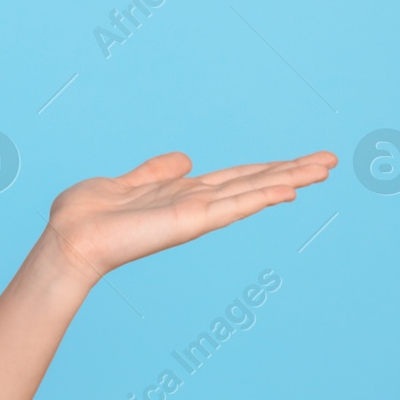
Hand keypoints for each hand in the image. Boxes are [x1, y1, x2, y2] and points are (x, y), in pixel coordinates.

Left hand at [41, 150, 335, 288]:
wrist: (69, 239)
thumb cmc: (87, 216)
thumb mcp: (125, 183)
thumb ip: (155, 172)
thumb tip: (185, 159)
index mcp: (184, 194)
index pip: (237, 178)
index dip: (268, 168)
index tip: (302, 161)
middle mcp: (196, 204)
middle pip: (253, 183)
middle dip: (292, 171)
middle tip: (330, 160)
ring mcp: (196, 214)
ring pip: (251, 192)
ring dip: (288, 180)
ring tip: (324, 169)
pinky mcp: (188, 222)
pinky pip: (231, 207)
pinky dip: (259, 197)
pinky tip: (287, 190)